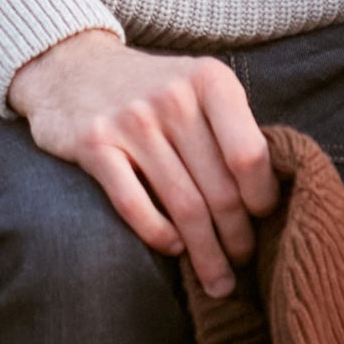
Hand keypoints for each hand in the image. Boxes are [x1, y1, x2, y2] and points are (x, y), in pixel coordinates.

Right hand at [8, 29, 280, 297]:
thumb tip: (268, 193)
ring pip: (183, 206)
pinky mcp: (94, 143)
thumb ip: (232, 126)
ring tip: (218, 278)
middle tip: (243, 261)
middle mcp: (174, 97)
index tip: (264, 219)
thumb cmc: (153, 87)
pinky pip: (135, 205)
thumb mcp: (199, 86)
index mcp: (210, 80)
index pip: (250, 155)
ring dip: (205, 253)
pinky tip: (174, 249)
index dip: (261, 197)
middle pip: (219, 189)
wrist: (74, 64)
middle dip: (237, 237)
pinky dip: (159, 235)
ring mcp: (131, 120)